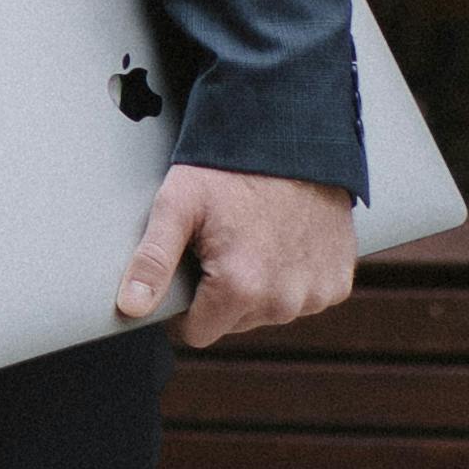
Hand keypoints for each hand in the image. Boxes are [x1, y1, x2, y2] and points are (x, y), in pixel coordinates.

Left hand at [119, 163, 355, 345]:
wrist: (294, 136)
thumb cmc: (229, 168)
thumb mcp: (178, 204)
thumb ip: (152, 261)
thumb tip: (130, 308)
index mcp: (241, 288)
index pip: (198, 332)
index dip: (185, 304)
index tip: (188, 268)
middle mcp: (284, 301)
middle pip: (234, 322)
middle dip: (223, 292)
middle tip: (222, 242)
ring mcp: (316, 294)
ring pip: (269, 312)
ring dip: (259, 286)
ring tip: (253, 236)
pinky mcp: (338, 282)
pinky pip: (304, 297)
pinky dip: (293, 276)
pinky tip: (284, 240)